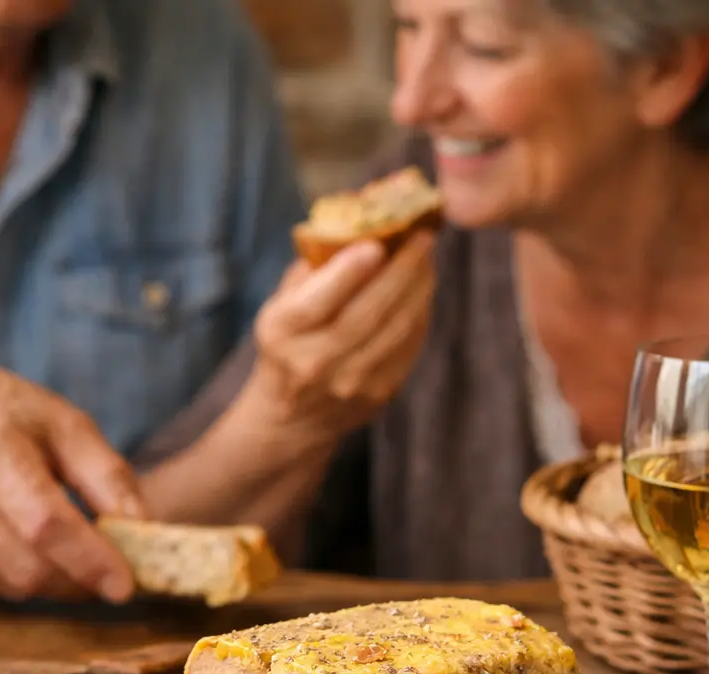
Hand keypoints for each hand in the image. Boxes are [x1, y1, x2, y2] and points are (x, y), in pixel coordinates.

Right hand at [0, 354, 144, 602]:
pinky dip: (23, 575)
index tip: (127, 585)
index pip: (45, 524)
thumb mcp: (63, 423)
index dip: (89, 560)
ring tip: (66, 544)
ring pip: (16, 586)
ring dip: (56, 579)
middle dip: (82, 578)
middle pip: (31, 568)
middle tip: (112, 567)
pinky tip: (20, 539)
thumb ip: (108, 476)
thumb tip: (146, 530)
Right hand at [246, 230, 436, 439]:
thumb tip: (361, 219)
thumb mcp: (281, 305)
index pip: (318, 301)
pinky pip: (408, 346)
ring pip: (396, 329)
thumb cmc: (287, 344)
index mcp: (282, 332)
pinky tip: (422, 289)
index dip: (349, 271)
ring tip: (426, 257)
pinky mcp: (378, 395)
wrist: (290, 419)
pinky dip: (419, 313)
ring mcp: (349, 384)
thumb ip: (315, 267)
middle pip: (367, 313)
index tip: (377, 242)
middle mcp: (314, 362)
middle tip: (423, 237)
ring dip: (418, 287)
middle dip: (401, 271)